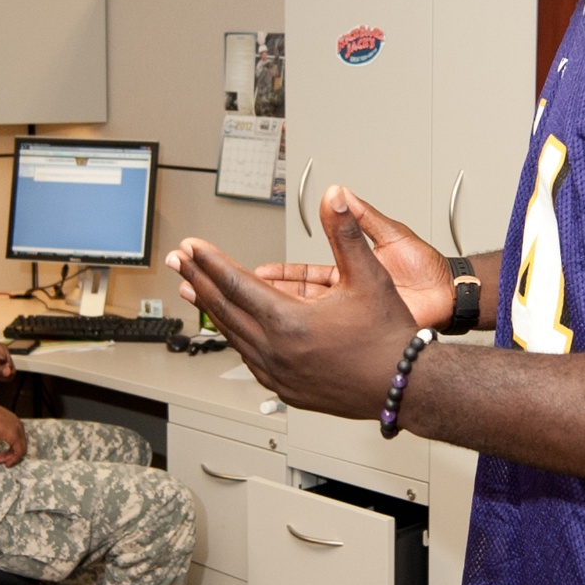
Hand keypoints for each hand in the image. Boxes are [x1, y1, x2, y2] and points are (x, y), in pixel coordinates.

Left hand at [0, 340, 13, 383]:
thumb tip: (9, 371)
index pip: (2, 357)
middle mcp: (3, 349)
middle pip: (8, 363)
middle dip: (0, 370)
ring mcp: (6, 358)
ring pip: (11, 369)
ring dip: (2, 375)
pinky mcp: (7, 366)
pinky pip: (11, 374)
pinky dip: (4, 378)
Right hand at [0, 402, 27, 465]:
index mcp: (13, 422)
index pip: (17, 440)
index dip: (10, 450)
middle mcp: (18, 425)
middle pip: (20, 445)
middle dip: (10, 455)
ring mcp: (18, 430)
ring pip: (21, 449)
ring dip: (10, 457)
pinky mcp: (15, 436)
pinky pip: (19, 451)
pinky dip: (13, 459)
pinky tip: (6, 462)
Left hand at [166, 191, 419, 417]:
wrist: (406, 385)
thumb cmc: (389, 336)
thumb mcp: (369, 277)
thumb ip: (344, 233)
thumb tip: (334, 197)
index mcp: (289, 321)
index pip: (235, 283)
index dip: (210, 261)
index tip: (191, 246)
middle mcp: (276, 350)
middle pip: (224, 308)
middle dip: (198, 279)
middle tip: (178, 261)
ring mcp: (277, 373)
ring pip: (232, 334)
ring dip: (212, 308)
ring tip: (193, 289)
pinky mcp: (284, 387)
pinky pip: (248, 357)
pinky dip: (235, 335)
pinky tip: (230, 326)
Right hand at [253, 187, 456, 329]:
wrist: (451, 296)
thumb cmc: (430, 268)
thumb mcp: (391, 234)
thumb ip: (363, 216)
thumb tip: (341, 192)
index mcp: (351, 273)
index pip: (306, 274)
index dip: (282, 274)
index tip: (259, 271)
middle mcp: (348, 296)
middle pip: (301, 298)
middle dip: (273, 297)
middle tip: (246, 295)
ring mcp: (354, 318)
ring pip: (310, 320)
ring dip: (285, 318)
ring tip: (259, 318)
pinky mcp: (364, 335)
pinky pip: (329, 337)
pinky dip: (308, 337)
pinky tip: (289, 339)